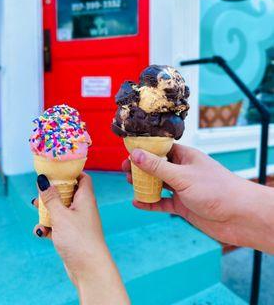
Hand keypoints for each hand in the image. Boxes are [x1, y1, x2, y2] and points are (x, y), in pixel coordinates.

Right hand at [32, 173, 129, 304]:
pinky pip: (58, 225)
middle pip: (67, 192)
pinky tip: (41, 232)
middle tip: (40, 194)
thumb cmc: (78, 238)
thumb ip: (50, 197)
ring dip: (47, 211)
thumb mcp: (60, 215)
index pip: (82, 177)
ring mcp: (78, 222)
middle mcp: (83, 207)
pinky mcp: (72, 235)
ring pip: (61, 209)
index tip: (54, 171)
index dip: (70, 172)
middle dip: (52, 193)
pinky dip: (49, 227)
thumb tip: (43, 179)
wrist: (89, 269)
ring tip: (36, 211)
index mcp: (85, 197)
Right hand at [123, 144, 273, 253]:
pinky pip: (163, 203)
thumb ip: (158, 167)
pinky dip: (150, 203)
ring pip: (159, 184)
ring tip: (130, 183)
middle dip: (141, 168)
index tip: (129, 151)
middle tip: (124, 169)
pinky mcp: (183, 206)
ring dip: (144, 184)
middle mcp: (183, 171)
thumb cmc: (216, 190)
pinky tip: (138, 203)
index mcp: (185, 157)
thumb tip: (135, 154)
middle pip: (157, 166)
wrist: (239, 217)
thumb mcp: (182, 176)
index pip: (161, 148)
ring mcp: (183, 189)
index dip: (145, 149)